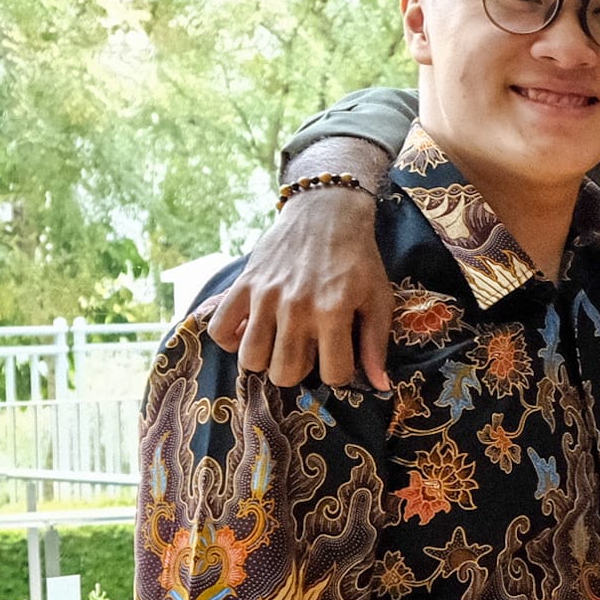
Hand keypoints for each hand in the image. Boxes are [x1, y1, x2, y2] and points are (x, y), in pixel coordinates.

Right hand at [201, 166, 395, 390]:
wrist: (326, 213)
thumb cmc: (358, 259)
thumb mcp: (378, 298)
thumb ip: (376, 344)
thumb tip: (379, 386)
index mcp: (334, 312)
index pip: (332, 375)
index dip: (339, 373)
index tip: (338, 357)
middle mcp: (296, 308)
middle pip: (285, 373)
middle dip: (299, 371)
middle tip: (306, 350)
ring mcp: (265, 296)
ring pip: (251, 359)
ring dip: (265, 359)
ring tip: (278, 342)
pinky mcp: (243, 284)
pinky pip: (220, 329)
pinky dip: (230, 339)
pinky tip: (250, 330)